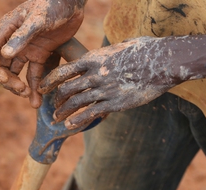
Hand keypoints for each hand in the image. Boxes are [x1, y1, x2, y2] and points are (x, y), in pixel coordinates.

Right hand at [0, 0, 85, 107]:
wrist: (73, 1)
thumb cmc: (53, 3)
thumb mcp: (37, 19)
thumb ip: (22, 36)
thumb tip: (5, 55)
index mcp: (7, 30)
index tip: (6, 80)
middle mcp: (13, 41)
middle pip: (2, 67)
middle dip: (9, 81)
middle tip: (21, 90)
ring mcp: (27, 49)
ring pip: (17, 74)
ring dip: (21, 88)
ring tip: (30, 98)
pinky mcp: (41, 54)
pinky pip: (34, 74)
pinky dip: (35, 87)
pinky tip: (37, 100)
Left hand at [39, 37, 180, 129]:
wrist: (164, 62)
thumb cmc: (145, 51)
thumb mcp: (119, 47)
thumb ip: (105, 56)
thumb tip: (101, 58)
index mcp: (94, 58)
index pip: (64, 70)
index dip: (50, 80)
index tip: (42, 87)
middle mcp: (95, 74)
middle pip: (67, 89)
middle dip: (56, 100)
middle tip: (51, 107)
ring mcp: (104, 90)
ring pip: (75, 103)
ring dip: (63, 113)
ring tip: (57, 119)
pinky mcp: (114, 103)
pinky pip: (90, 113)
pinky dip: (77, 120)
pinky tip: (70, 126)